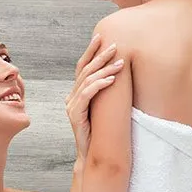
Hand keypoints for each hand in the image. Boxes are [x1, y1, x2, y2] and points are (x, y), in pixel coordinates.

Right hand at [66, 33, 123, 159]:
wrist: (93, 154)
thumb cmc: (101, 132)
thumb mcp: (102, 109)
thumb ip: (102, 94)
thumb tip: (112, 78)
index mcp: (76, 94)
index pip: (82, 67)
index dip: (90, 51)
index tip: (101, 37)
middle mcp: (71, 97)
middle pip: (84, 70)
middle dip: (99, 56)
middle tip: (115, 46)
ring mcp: (72, 106)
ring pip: (87, 81)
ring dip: (104, 70)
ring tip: (120, 63)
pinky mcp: (75, 115)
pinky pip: (87, 95)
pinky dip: (99, 85)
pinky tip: (111, 80)